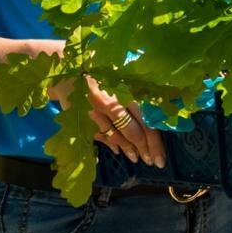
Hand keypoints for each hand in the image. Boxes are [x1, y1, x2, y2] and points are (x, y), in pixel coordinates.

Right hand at [50, 75, 166, 168]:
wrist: (68, 70)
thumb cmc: (103, 70)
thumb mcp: (125, 75)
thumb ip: (142, 94)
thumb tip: (163, 113)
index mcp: (127, 89)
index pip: (146, 120)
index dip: (155, 141)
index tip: (161, 156)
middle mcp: (112, 102)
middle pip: (133, 132)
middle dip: (145, 150)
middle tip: (154, 163)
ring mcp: (96, 112)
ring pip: (117, 136)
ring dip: (130, 150)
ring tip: (138, 159)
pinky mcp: (84, 119)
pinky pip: (102, 135)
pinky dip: (112, 144)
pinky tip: (120, 151)